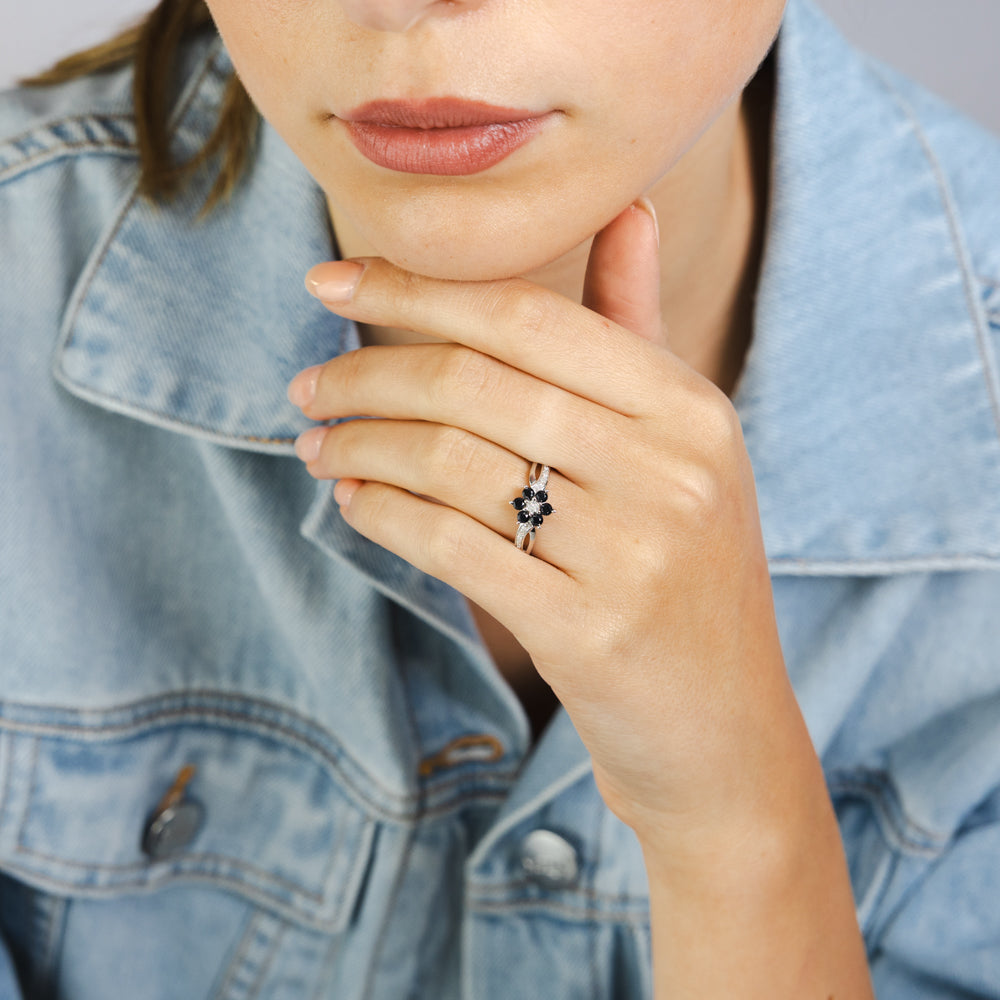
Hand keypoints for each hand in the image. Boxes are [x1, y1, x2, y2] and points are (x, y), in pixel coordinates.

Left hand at [288, 202, 814, 852]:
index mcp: (690, 407)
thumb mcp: (683, 446)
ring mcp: (634, 554)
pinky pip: (453, 546)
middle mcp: (670, 468)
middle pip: (476, 383)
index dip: (416, 288)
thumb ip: (640, 329)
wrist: (721, 727)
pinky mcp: (589, 633)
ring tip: (316, 444)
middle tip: (307, 385)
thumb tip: (626, 209)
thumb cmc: (685, 572)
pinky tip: (352, 501)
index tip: (331, 280)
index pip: (527, 315)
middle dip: (365, 374)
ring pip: (452, 463)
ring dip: (360, 446)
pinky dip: (383, 514)